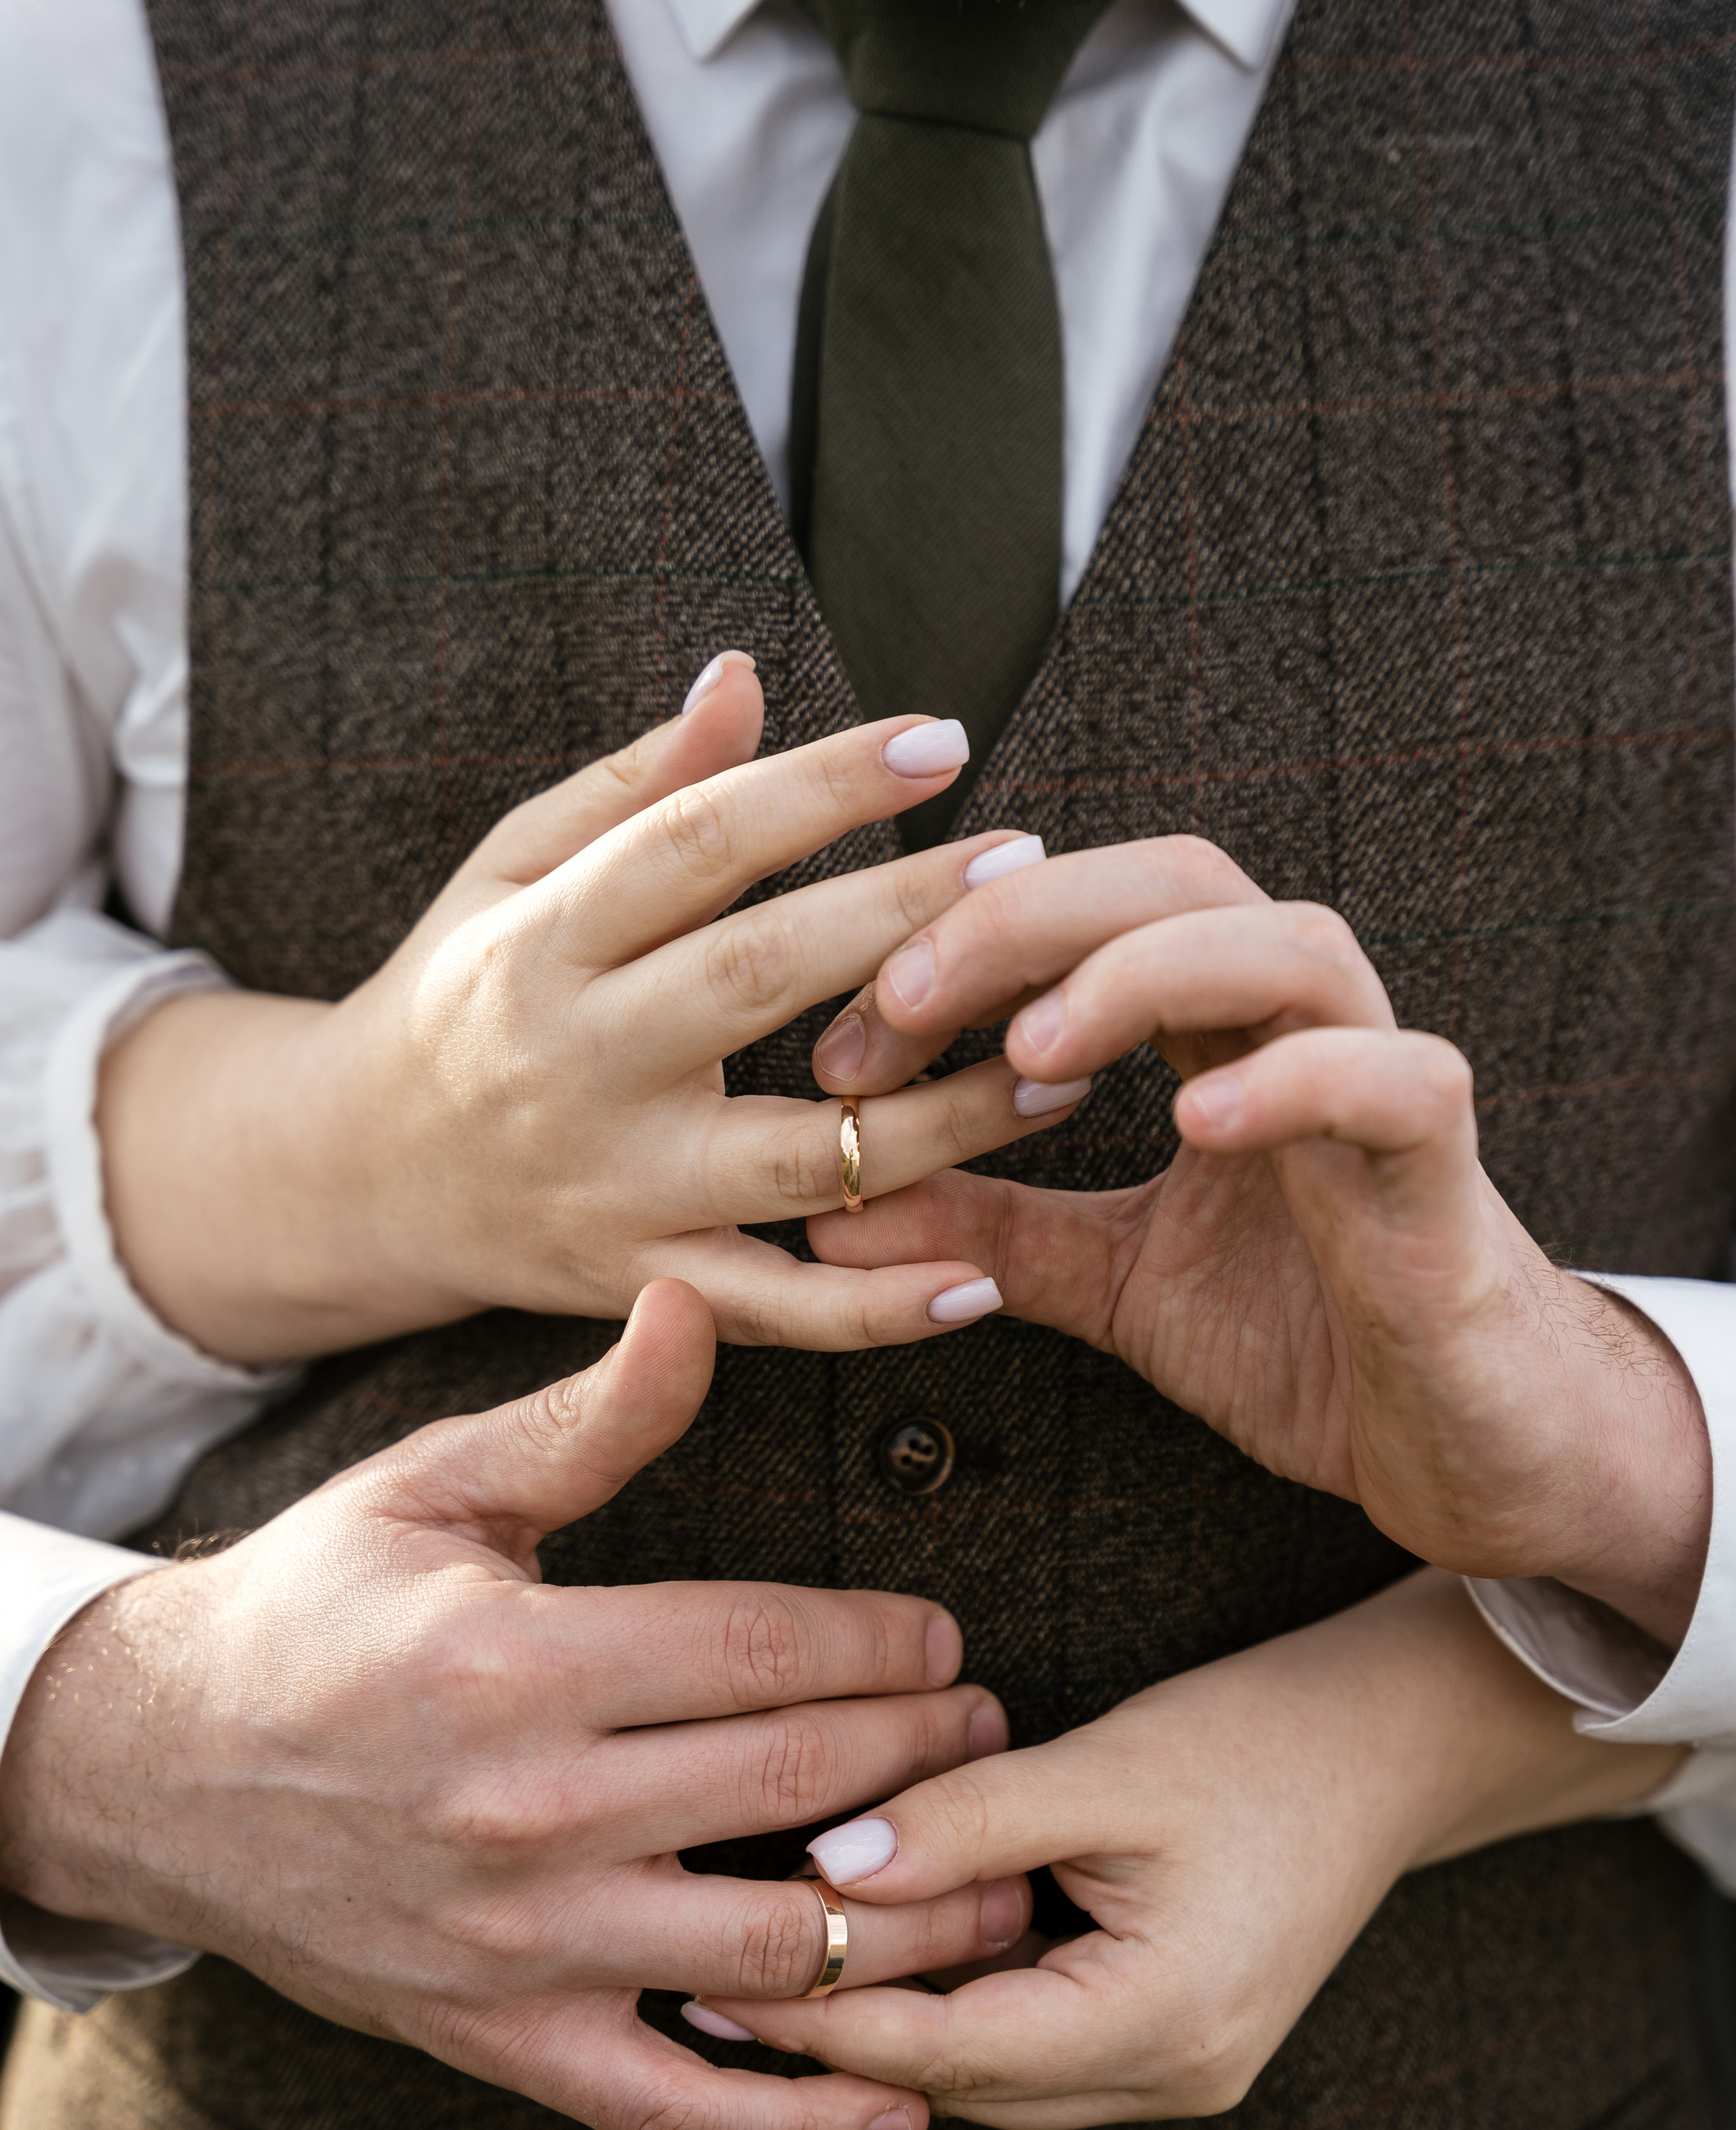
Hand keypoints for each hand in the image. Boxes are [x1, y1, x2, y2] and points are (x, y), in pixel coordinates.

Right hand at [0, 1283, 1029, 2129]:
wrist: (152, 1766)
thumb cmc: (310, 1608)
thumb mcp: (433, 1488)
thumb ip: (590, 1417)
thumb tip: (694, 1301)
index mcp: (521, 1661)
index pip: (763, 1649)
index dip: (884, 1642)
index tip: (942, 1638)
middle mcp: (529, 1810)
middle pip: (794, 1782)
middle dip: (926, 1754)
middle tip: (991, 1730)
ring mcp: (519, 1943)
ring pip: (776, 1951)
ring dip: (918, 1923)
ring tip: (1002, 1882)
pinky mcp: (504, 2037)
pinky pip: (676, 2109)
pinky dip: (798, 2122)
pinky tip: (900, 2101)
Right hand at [100, 660, 1082, 1364]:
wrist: (355, 1176)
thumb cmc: (465, 994)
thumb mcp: (509, 870)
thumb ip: (634, 788)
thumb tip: (742, 675)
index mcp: (545, 940)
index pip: (696, 843)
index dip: (821, 787)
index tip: (941, 739)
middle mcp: (577, 1063)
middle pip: (758, 980)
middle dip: (904, 922)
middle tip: (1032, 872)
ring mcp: (613, 1186)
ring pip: (794, 1157)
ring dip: (939, 1119)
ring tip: (1067, 1064)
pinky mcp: (639, 1284)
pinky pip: (771, 1310)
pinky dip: (873, 1312)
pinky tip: (980, 1281)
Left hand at [688, 1569, 1683, 2129]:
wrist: (1395, 1746)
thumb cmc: (1261, 1740)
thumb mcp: (1104, 1767)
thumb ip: (963, 1823)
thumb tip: (825, 1871)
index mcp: (1164, 2017)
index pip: (951, 2047)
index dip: (825, 2014)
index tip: (715, 1971)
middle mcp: (1176, 2073)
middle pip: (965, 2081)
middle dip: (840, 2033)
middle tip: (708, 1977)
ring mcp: (1183, 2069)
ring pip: (994, 2075)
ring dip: (893, 2026)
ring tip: (773, 1965)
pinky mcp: (1177, 2040)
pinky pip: (1035, 2049)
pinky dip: (958, 2007)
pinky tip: (885, 1956)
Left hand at [809, 837, 1709, 1641]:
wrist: (1462, 1446)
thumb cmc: (1305, 1340)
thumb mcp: (1113, 1282)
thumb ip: (992, 1233)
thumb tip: (830, 1208)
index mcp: (1214, 1033)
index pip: (1081, 917)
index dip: (954, 951)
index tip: (845, 1047)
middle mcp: (1298, 1026)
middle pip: (1173, 880)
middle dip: (1022, 921)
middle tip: (899, 1005)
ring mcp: (1382, 1084)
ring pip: (1287, 944)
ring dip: (1143, 972)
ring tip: (1029, 1050)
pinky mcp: (1446, 1171)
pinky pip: (1394, 1080)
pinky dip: (1299, 1079)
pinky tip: (1200, 1116)